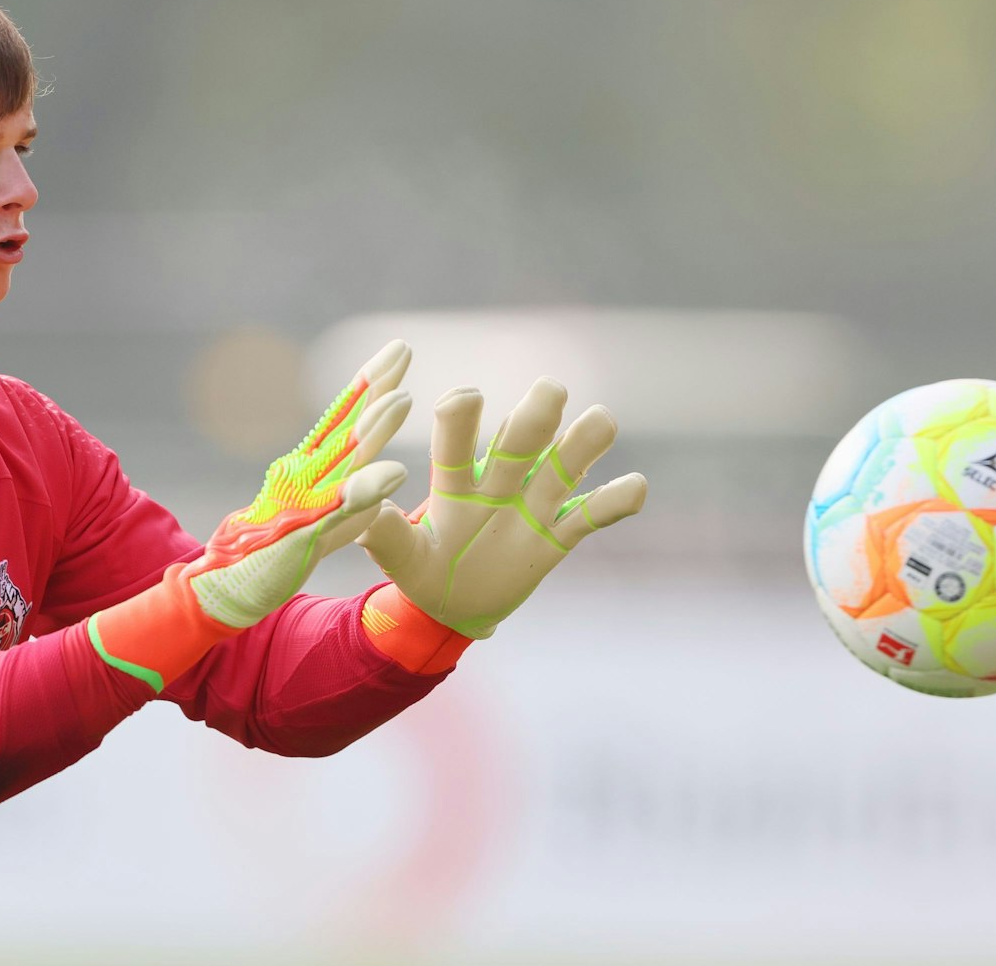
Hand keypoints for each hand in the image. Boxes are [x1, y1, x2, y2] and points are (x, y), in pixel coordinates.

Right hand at [184, 340, 413, 626]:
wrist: (225, 586)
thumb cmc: (272, 552)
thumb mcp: (319, 520)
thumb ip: (353, 500)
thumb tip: (388, 479)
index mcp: (307, 469)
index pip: (342, 420)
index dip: (369, 385)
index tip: (396, 350)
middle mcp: (302, 476)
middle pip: (344, 426)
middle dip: (374, 387)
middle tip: (401, 349)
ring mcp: (301, 502)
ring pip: (343, 460)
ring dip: (372, 429)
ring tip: (403, 399)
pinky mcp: (301, 532)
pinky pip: (336, 509)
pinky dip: (363, 490)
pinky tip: (392, 474)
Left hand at [357, 377, 646, 638]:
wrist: (454, 606)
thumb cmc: (423, 572)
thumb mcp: (402, 560)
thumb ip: (386, 537)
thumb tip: (359, 515)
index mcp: (454, 484)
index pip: (457, 442)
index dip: (462, 420)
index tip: (467, 399)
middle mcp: (497, 483)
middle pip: (520, 441)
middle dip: (535, 415)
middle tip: (550, 389)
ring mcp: (532, 506)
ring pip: (564, 465)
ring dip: (583, 444)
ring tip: (602, 420)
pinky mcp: (557, 536)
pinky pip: (591, 516)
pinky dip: (614, 501)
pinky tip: (636, 486)